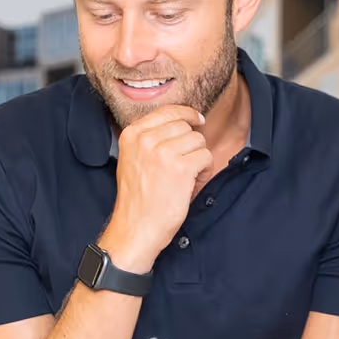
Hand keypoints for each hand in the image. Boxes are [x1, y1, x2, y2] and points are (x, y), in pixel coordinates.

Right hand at [102, 106, 213, 270]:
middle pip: (185, 126)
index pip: (167, 110)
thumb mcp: (134, 159)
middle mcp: (146, 139)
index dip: (186, 113)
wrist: (136, 227)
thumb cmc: (138, 199)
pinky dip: (205, 170)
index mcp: (132, 134)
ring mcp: (163, 152)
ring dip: (199, 158)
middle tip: (184, 166)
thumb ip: (151, 138)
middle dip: (191, 145)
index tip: (196, 119)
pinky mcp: (181, 167)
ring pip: (198, 140)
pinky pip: (206, 156)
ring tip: (186, 177)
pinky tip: (192, 183)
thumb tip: (182, 122)